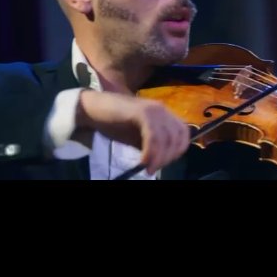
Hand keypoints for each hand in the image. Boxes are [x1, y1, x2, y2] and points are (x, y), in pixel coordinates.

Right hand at [76, 89, 190, 174]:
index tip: (164, 162)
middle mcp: (162, 109)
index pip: (183, 134)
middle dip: (168, 157)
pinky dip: (151, 151)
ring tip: (148, 168)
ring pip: (167, 138)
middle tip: (154, 168)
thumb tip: (162, 160)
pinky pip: (153, 136)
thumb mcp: (138, 136)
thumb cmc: (115, 122)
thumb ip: (153, 144)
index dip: (178, 151)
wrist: (93, 108)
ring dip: (159, 157)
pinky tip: (143, 160)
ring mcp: (153, 109)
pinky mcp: (141, 112)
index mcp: (164, 114)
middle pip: (177, 137)